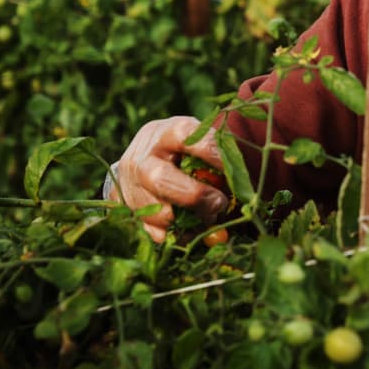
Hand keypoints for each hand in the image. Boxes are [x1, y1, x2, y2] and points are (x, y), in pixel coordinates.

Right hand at [106, 116, 228, 241]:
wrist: (143, 155)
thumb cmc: (183, 147)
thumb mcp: (199, 139)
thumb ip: (218, 154)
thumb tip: (241, 183)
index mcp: (164, 133)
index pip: (185, 136)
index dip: (210, 152)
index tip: (230, 169)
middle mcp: (142, 157)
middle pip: (160, 178)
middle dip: (194, 195)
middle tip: (219, 203)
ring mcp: (130, 185)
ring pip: (155, 211)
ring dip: (188, 221)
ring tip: (209, 217)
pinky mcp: (127, 208)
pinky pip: (151, 231)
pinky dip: (176, 235)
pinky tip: (192, 230)